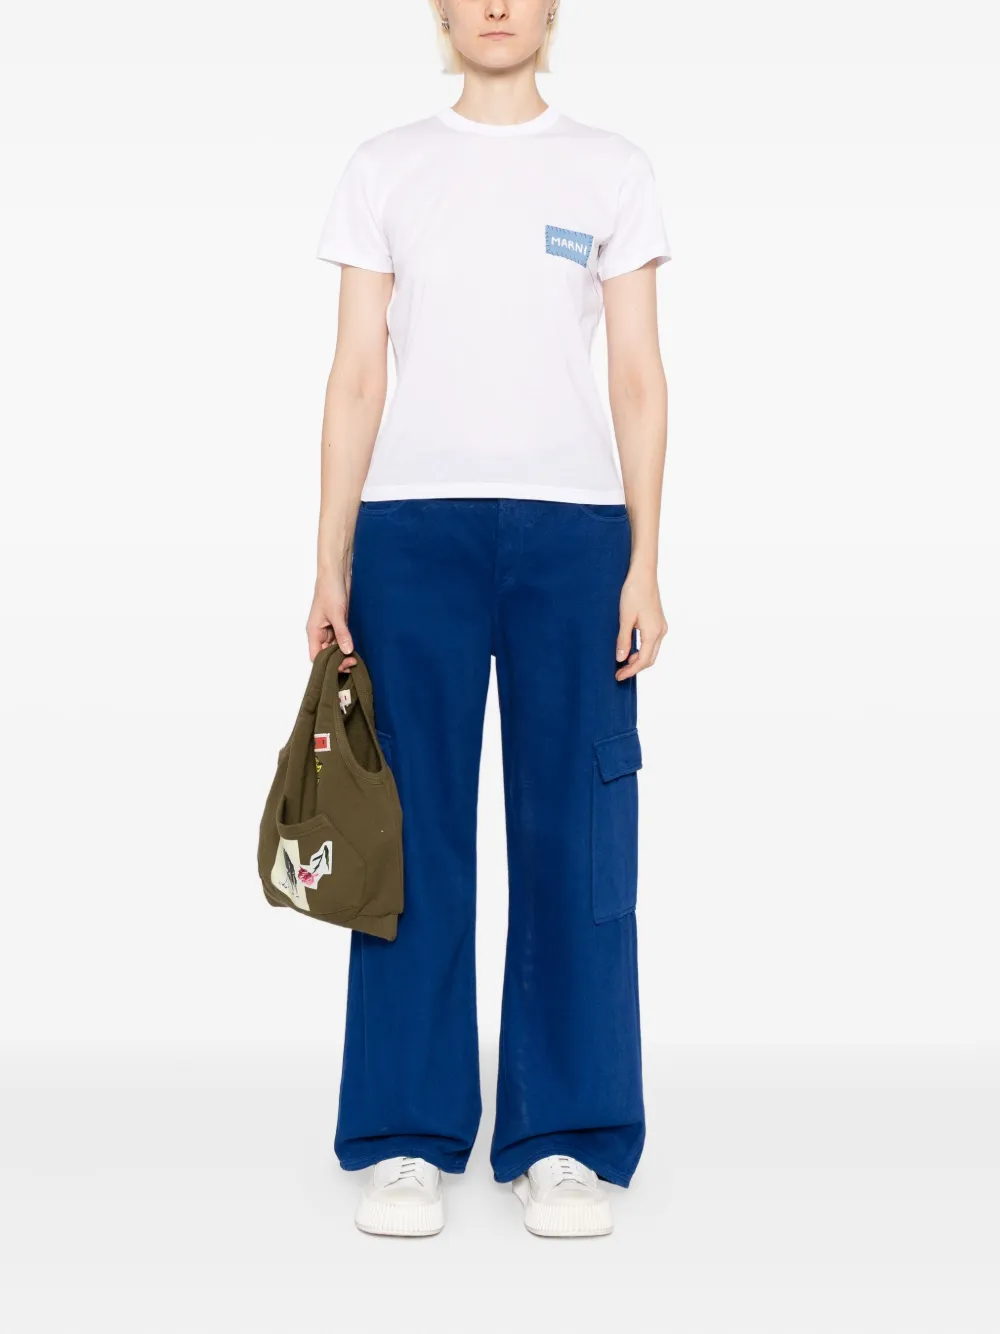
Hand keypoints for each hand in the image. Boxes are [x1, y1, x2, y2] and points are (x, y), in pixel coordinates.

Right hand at [306, 570, 356, 668]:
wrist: (336, 573)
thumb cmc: (330, 589)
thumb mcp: (337, 614)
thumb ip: (342, 633)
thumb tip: (347, 651)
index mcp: (313, 631)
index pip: (315, 656)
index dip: (327, 665)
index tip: (342, 665)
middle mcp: (319, 632)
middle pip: (326, 655)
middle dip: (337, 661)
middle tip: (353, 662)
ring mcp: (329, 628)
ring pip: (334, 648)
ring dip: (343, 654)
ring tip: (355, 658)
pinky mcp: (338, 624)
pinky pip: (341, 639)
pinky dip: (347, 645)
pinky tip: (355, 649)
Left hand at [615, 565, 667, 680]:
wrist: (643, 574)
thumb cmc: (633, 592)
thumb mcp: (625, 618)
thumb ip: (623, 640)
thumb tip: (621, 659)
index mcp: (653, 632)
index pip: (643, 660)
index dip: (630, 671)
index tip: (618, 676)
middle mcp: (661, 631)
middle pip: (650, 659)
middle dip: (635, 668)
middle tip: (619, 673)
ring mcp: (661, 627)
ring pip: (651, 651)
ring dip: (638, 659)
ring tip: (622, 662)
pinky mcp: (658, 622)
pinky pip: (651, 642)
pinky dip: (641, 650)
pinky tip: (630, 649)